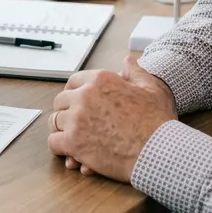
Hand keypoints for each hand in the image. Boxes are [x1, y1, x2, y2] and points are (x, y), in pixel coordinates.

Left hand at [48, 54, 175, 182]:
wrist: (158, 151)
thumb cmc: (156, 121)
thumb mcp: (151, 89)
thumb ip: (136, 72)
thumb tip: (129, 60)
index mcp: (100, 80)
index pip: (73, 82)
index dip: (74, 93)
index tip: (77, 103)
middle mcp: (84, 96)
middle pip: (61, 101)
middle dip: (66, 111)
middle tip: (75, 123)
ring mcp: (76, 119)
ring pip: (55, 122)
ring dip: (63, 130)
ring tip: (73, 138)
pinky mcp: (73, 142)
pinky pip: (53, 142)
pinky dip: (60, 148)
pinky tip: (70, 152)